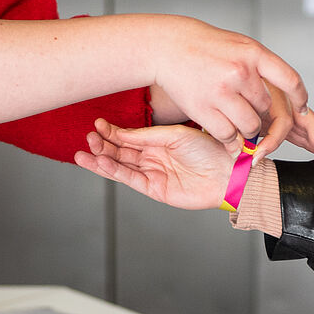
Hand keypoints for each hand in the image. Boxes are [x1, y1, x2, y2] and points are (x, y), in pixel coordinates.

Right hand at [75, 120, 233, 208]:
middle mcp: (153, 157)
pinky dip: (115, 172)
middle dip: (103, 145)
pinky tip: (101, 164)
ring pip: (121, 167)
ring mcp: (153, 174)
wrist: (230, 172)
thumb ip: (147, 135)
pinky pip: (131, 179)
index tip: (97, 124)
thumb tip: (120, 133)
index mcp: (158, 142)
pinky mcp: (156, 190)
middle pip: (121, 152)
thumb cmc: (210, 149)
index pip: (129, 137)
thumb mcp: (176, 135)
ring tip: (83, 154)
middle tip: (88, 138)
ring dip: (102, 161)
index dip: (112, 132)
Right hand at [146, 18, 313, 154]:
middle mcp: (240, 72)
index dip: (299, 98)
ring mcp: (221, 92)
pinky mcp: (203, 109)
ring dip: (246, 128)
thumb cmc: (206, 47)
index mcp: (253, 53)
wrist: (168, 47)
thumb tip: (287, 95)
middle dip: (258, 111)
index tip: (300, 107)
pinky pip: (228, 135)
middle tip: (244, 106)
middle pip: (267, 108)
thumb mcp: (239, 46)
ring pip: (251, 126)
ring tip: (232, 115)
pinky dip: (229, 137)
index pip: (290, 81)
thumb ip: (261, 68)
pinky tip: (221, 124)